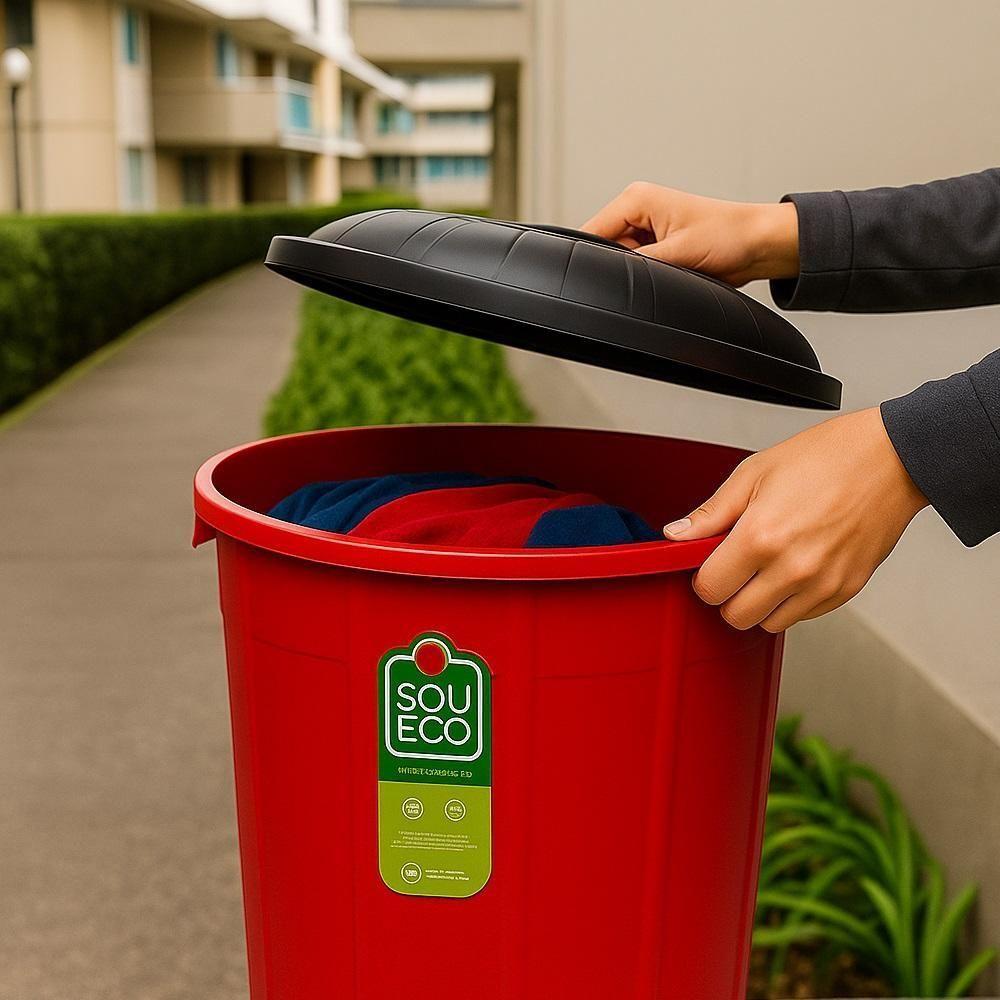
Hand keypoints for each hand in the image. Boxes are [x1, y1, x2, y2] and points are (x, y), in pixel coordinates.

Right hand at [581, 181, 798, 285]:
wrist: (758, 244)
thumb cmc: (728, 236)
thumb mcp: (676, 253)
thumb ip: (637, 264)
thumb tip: (611, 277)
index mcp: (636, 199)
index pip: (591, 231)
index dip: (590, 258)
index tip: (596, 279)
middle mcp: (637, 210)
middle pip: (603, 249)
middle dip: (618, 268)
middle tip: (649, 273)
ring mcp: (646, 229)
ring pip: (620, 261)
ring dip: (637, 273)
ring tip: (667, 270)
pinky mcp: (656, 245)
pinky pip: (637, 266)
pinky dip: (647, 275)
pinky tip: (668, 274)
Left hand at [663, 408, 927, 631]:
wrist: (892, 459)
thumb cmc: (826, 457)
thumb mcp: (754, 473)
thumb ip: (711, 513)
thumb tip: (676, 535)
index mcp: (761, 536)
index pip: (709, 589)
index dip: (703, 576)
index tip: (710, 563)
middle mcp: (791, 568)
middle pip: (735, 616)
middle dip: (728, 595)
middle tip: (736, 567)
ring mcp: (822, 584)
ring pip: (769, 623)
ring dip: (759, 603)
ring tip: (767, 567)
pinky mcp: (846, 590)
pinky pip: (803, 616)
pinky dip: (791, 601)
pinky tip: (795, 568)